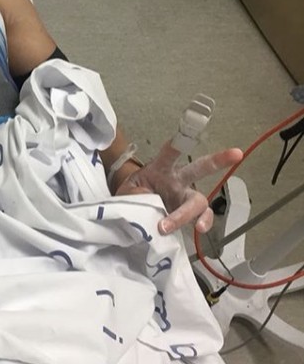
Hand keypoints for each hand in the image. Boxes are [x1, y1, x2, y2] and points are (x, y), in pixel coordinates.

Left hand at [115, 141, 242, 234]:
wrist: (134, 210)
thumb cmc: (133, 193)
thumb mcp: (126, 190)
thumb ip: (135, 193)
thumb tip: (146, 201)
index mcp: (161, 167)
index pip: (170, 152)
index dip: (178, 144)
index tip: (187, 134)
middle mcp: (177, 180)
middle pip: (199, 168)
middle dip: (218, 160)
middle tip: (237, 153)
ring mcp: (184, 197)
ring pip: (199, 200)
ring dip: (195, 212)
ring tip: (195, 225)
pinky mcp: (188, 213)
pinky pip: (200, 217)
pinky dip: (202, 223)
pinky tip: (199, 229)